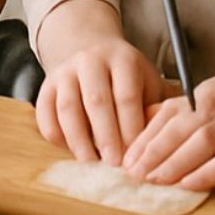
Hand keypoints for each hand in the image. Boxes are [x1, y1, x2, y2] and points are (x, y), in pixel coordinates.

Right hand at [33, 0, 162, 164]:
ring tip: (91, 162)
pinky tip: (70, 150)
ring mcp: (65, 71)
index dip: (131, 128)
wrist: (91, 50)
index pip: (127, 95)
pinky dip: (56, 134)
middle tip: (115, 164)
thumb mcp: (148, 81)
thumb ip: (159, 108)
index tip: (138, 155)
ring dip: (79, 139)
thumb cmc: (127, 77)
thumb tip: (169, 142)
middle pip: (97, 101)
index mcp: (122, 59)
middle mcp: (91, 61)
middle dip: (107, 136)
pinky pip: (45, 112)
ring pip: (68, 107)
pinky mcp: (46, 84)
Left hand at [121, 70, 214, 190]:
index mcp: (202, 93)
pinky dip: (207, 172)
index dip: (143, 138)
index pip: (164, 115)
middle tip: (132, 173)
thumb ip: (185, 107)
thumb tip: (148, 118)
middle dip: (150, 152)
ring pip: (198, 143)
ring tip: (154, 179)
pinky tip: (190, 184)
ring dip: (173, 162)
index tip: (125, 157)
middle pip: (176, 129)